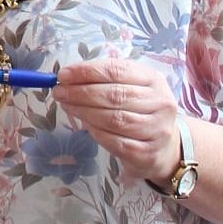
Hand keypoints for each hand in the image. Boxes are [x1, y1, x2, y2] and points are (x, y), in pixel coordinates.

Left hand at [54, 58, 179, 181]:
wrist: (164, 147)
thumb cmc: (139, 110)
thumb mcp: (129, 87)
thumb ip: (102, 79)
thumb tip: (67, 78)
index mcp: (153, 79)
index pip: (117, 70)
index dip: (87, 72)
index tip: (63, 75)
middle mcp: (160, 103)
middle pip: (115, 95)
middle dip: (81, 92)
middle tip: (59, 92)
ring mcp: (157, 129)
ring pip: (114, 119)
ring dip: (84, 112)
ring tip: (67, 106)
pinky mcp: (147, 153)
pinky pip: (115, 141)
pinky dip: (95, 131)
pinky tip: (85, 125)